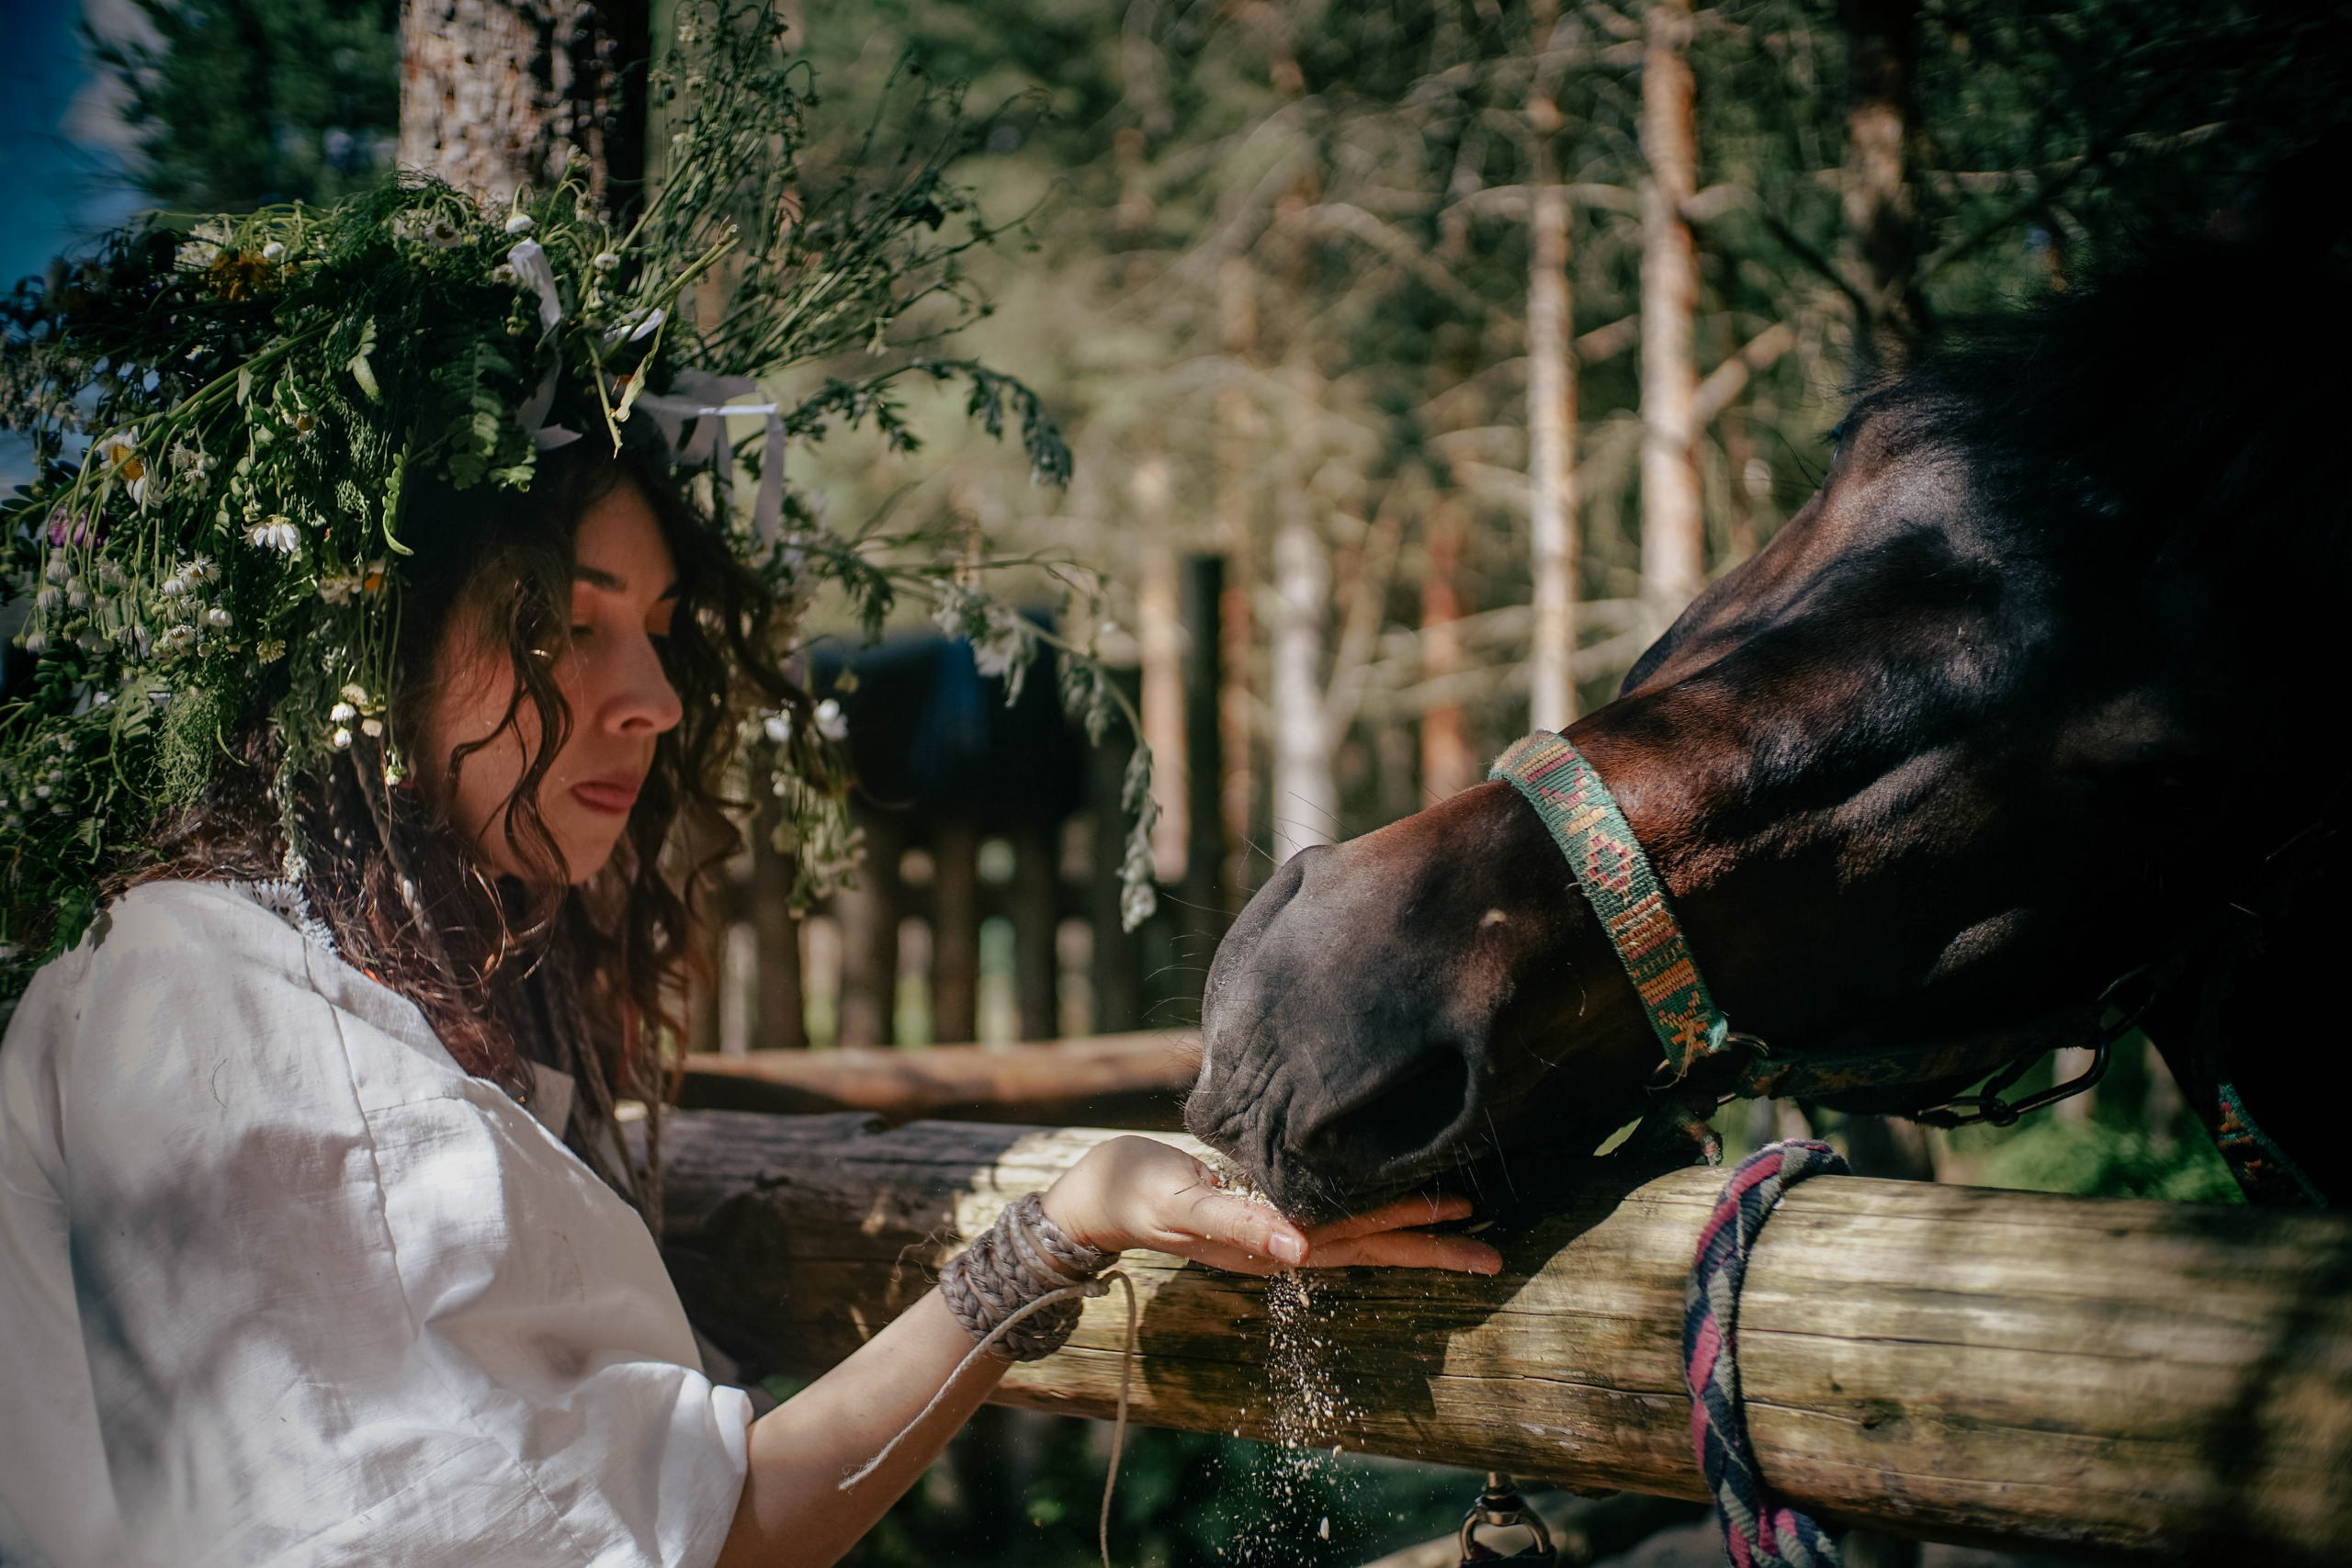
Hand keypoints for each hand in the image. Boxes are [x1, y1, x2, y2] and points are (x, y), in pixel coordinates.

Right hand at [1039, 1136, 1501, 1276]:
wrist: (1093, 1193)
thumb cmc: (1133, 1189)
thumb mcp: (1181, 1202)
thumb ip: (1238, 1221)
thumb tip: (1299, 1250)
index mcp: (1271, 1241)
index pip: (1357, 1235)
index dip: (1410, 1228)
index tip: (1465, 1220)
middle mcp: (1281, 1244)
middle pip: (1370, 1246)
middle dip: (1430, 1246)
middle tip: (1493, 1251)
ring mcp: (1272, 1234)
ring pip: (1356, 1235)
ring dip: (1407, 1232)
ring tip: (1461, 1227)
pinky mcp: (1261, 1213)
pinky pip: (1330, 1219)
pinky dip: (1369, 1214)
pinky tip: (1391, 1205)